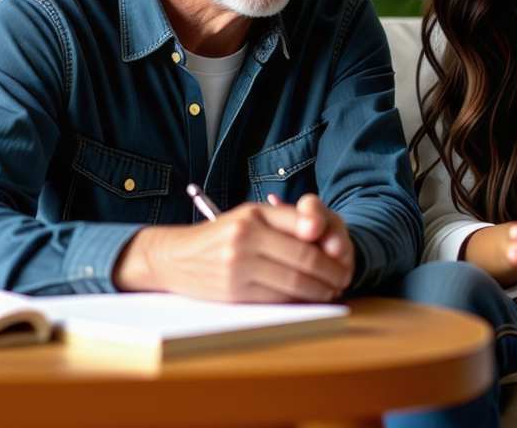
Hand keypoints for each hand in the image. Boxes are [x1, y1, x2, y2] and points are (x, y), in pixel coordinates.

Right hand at [113, 202, 350, 302]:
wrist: (174, 257)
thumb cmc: (220, 235)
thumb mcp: (249, 216)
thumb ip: (285, 220)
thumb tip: (320, 231)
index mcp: (253, 216)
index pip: (304, 230)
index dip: (329, 246)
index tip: (343, 253)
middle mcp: (245, 239)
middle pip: (304, 260)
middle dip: (330, 272)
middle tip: (343, 278)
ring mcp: (238, 267)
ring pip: (293, 284)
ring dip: (319, 291)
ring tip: (329, 290)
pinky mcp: (234, 292)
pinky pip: (276, 299)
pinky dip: (297, 301)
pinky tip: (306, 299)